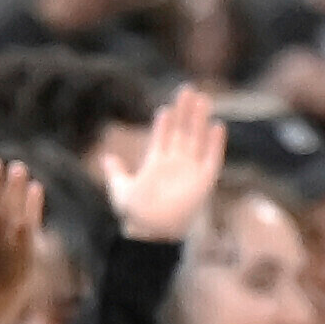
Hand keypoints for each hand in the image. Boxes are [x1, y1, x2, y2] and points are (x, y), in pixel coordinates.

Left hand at [110, 84, 226, 246]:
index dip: (165, 122)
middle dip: (185, 111)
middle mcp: (175, 164)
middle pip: (182, 131)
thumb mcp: (120, 190)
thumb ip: (116, 172)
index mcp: (156, 163)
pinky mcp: (203, 181)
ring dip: (199, 119)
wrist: (152, 234)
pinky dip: (215, 144)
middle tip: (187, 89)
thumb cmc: (135, 215)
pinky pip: (212, 159)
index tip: (166, 107)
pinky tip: (217, 126)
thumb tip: (106, 158)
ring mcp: (190, 171)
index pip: (163, 136)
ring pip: (197, 139)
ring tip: (202, 98)